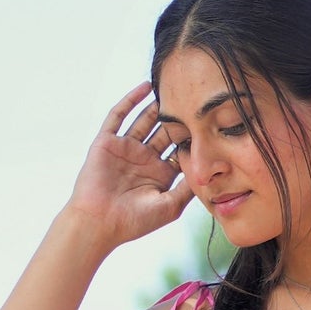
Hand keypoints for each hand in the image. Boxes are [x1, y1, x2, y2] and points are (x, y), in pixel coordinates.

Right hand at [64, 83, 194, 249]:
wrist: (100, 223)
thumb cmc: (134, 221)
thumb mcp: (170, 206)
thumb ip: (188, 188)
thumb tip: (209, 171)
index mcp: (159, 174)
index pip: (179, 149)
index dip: (193, 137)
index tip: (210, 122)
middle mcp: (144, 159)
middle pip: (164, 131)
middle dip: (178, 117)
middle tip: (194, 98)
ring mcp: (125, 149)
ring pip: (144, 120)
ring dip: (157, 105)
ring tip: (173, 87)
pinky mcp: (107, 142)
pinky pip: (119, 115)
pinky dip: (131, 100)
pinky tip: (145, 86)